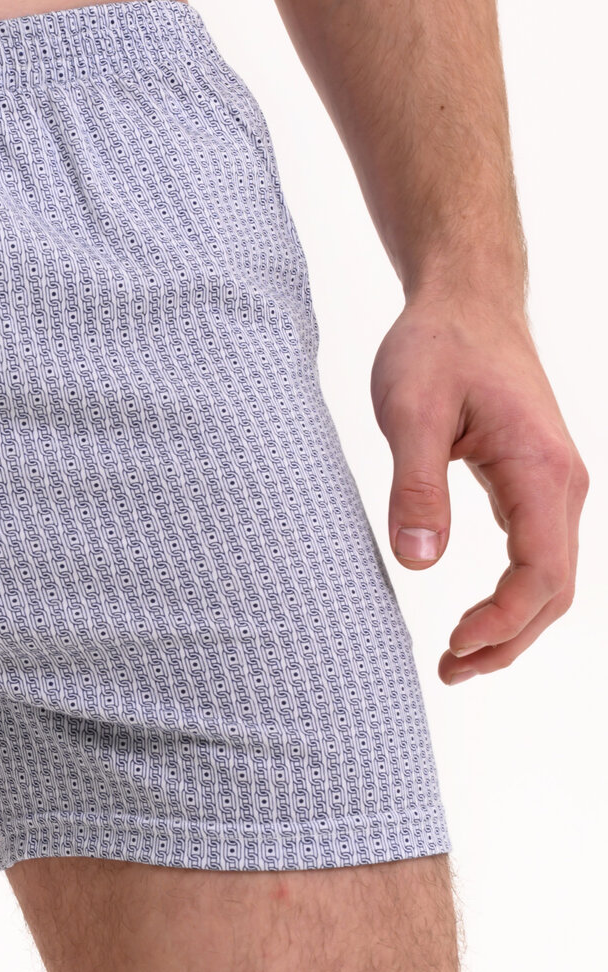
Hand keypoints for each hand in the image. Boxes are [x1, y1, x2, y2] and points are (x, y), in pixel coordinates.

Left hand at [372, 299, 587, 681]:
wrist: (466, 299)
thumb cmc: (437, 345)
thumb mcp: (410, 410)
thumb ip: (416, 484)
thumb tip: (419, 560)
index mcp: (541, 469)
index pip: (540, 572)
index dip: (503, 622)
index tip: (453, 646)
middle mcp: (563, 483)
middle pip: (556, 589)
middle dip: (509, 641)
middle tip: (448, 672)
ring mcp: (554, 484)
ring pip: (552, 577)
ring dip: (514, 626)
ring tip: (458, 661)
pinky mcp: (535, 482)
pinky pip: (538, 554)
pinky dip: (514, 596)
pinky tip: (476, 618)